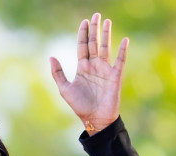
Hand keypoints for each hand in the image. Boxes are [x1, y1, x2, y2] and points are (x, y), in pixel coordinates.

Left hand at [49, 12, 126, 134]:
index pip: (83, 46)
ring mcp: (105, 70)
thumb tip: (51, 57)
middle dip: (95, 29)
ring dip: (106, 35)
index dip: (83, 34)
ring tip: (107, 21)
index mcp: (82, 67)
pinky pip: (120, 61)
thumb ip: (58, 73)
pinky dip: (123, 51)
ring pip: (105, 48)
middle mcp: (94, 66)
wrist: (94, 119)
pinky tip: (125, 40)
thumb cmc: (80, 106)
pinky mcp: (115, 76)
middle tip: (96, 15)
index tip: (84, 22)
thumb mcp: (65, 89)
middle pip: (94, 43)